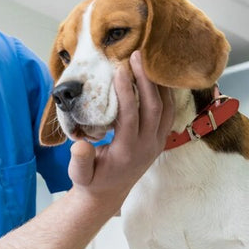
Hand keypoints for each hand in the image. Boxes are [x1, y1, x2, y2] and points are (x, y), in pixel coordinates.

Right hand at [68, 51, 174, 205]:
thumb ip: (80, 161)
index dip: (126, 92)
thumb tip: (79, 146)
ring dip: (157, 83)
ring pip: (166, 108)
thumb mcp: (79, 175)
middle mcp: (147, 146)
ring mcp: (157, 143)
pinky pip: (169, 112)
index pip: (130, 116)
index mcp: (127, 152)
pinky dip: (165, 92)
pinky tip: (157, 76)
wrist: (109, 194)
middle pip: (154, 107)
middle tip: (136, 55)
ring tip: (147, 60)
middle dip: (145, 79)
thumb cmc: (91, 180)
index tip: (119, 70)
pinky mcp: (160, 139)